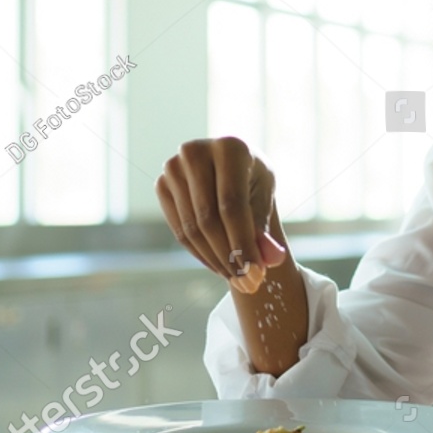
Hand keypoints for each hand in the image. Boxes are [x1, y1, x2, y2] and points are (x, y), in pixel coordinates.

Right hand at [155, 137, 288, 293]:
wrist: (228, 167)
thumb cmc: (251, 181)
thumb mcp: (264, 197)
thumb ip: (266, 229)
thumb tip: (272, 260)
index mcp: (230, 147)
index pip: (232, 205)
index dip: (243, 243)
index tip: (256, 275)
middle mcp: (196, 152)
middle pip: (208, 219)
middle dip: (229, 257)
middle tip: (247, 284)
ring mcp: (174, 167)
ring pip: (192, 228)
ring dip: (215, 260)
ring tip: (237, 278)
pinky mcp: (161, 184)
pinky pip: (179, 231)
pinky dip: (200, 254)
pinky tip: (219, 265)